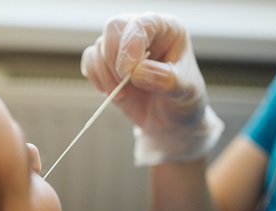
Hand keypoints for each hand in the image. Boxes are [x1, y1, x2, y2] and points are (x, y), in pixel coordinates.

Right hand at [81, 12, 223, 164]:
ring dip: (106, 75)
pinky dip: (96, 79)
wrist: (169, 121)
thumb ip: (165, 80)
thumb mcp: (185, 92)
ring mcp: (123, 48)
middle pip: (114, 28)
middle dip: (114, 60)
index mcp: (167, 30)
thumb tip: (136, 72)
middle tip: (125, 83)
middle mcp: (143, 33)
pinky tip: (111, 93)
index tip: (128, 72)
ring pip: (99, 47)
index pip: (142, 24)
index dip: (131, 44)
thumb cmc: (182, 101)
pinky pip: (90, 61)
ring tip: (124, 95)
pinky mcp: (107, 64)